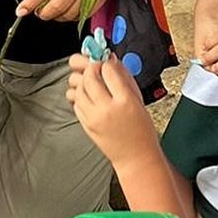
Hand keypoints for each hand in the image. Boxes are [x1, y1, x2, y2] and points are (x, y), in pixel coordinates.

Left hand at [17, 0, 124, 20]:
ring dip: (56, 16)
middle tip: (38, 10)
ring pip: (69, 14)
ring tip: (52, 9)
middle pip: (57, 6)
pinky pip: (82, 15)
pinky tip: (67, 9)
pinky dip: (71, 16)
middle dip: (43, 13)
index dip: (30, 4)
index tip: (20, 11)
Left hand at [65, 53, 158, 169]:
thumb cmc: (141, 130)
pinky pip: (76, 103)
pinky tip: (89, 96)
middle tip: (95, 68)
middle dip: (91, 68)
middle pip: (89, 78)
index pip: (109, 71)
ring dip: (83, 81)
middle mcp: (107, 109)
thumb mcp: (139, 100)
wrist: (136, 156)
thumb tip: (112, 61)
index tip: (107, 62)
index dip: (106, 63)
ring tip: (92, 82)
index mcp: (126, 101)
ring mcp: (94, 118)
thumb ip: (124, 79)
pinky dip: (80, 96)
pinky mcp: (86, 125)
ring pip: (78, 89)